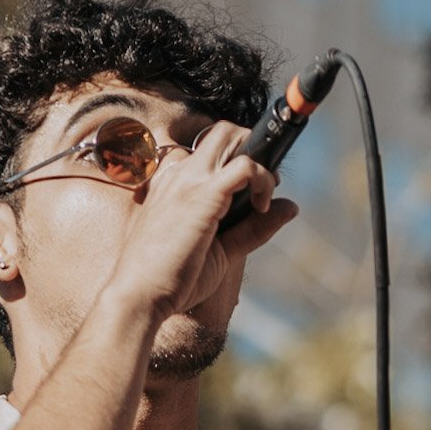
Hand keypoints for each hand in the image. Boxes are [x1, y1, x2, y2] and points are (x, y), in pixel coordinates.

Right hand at [112, 121, 293, 319]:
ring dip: (258, 159)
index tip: (249, 192)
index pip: (203, 150)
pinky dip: (263, 180)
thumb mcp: (220, 251)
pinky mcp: (202, 195)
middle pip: (221, 132)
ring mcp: (188, 180)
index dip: (232, 162)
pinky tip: (261, 207)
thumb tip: (291, 206)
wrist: (138, 296)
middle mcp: (177, 174)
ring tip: (262, 196)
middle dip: (252, 148)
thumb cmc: (169, 280)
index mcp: (170, 184)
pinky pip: (245, 166)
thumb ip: (252, 228)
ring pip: (232, 136)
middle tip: (262, 186)